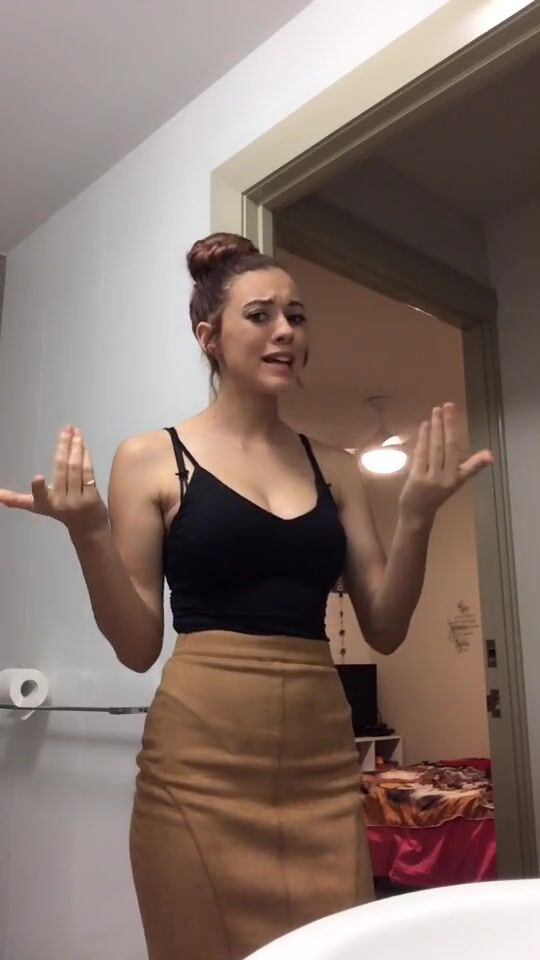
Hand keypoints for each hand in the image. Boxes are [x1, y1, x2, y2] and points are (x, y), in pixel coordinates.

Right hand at [0, 426, 108, 537]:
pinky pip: (88, 473)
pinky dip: (86, 457)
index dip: (38, 488)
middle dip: (63, 446)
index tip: (37, 478)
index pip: (40, 495)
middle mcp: (60, 503)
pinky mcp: (92, 498)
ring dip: (76, 447)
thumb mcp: (38, 506)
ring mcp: (78, 501)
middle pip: (61, 469)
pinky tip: (83, 445)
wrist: (88, 528)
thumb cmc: (60, 512)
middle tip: (65, 428)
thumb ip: (17, 500)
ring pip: (76, 469)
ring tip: (76, 432)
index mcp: (44, 504)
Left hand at [398, 404, 492, 526]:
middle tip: (448, 405)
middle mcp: (447, 478)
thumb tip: (489, 455)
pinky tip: (425, 425)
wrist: (417, 514)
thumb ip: (469, 466)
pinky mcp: (416, 478)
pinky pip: (421, 454)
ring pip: (435, 448)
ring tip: (436, 410)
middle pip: (448, 446)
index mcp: (458, 478)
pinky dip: (423, 438)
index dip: (468, 438)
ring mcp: (431, 478)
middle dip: (449, 424)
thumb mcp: (455, 481)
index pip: (464, 455)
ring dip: (436, 427)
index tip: (472, 429)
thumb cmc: (437, 494)